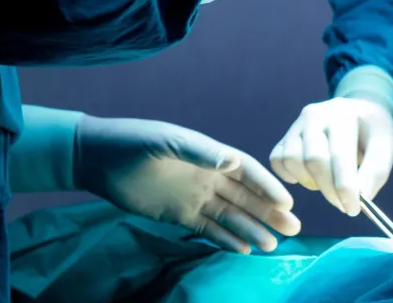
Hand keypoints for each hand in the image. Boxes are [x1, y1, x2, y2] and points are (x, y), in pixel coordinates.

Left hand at [74, 116, 300, 253]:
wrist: (98, 158)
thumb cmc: (134, 141)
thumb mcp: (166, 142)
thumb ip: (199, 151)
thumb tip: (232, 162)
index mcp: (210, 155)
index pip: (247, 172)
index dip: (268, 187)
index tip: (288, 202)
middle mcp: (208, 176)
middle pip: (246, 197)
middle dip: (270, 212)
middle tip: (294, 228)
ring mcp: (194, 197)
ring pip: (231, 216)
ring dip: (252, 229)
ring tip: (273, 245)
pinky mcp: (178, 215)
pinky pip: (208, 229)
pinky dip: (226, 239)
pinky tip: (244, 250)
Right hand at [269, 97, 392, 216]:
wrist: (359, 113)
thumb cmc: (372, 133)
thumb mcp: (385, 147)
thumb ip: (376, 171)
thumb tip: (363, 196)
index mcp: (343, 114)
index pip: (339, 155)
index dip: (345, 187)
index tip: (353, 209)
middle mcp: (316, 114)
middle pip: (313, 160)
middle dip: (329, 190)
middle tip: (344, 205)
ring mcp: (297, 123)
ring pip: (291, 160)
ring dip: (310, 182)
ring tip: (329, 185)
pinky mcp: (286, 135)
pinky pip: (277, 159)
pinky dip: (288, 175)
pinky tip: (309, 178)